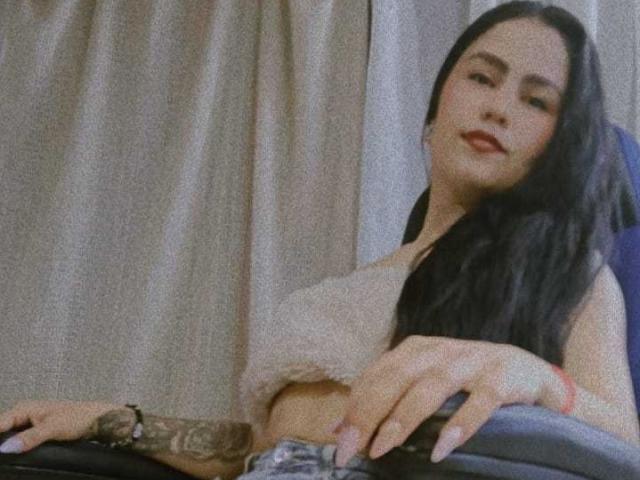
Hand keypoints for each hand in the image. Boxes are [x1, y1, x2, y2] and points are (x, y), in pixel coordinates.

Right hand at [0, 400, 123, 453]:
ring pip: (9, 436)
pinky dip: (16, 447)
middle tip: (3, 455)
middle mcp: (23, 415)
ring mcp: (29, 424)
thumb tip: (6, 447)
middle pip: (2, 431)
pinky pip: (19, 441)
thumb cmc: (78, 417)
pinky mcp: (36, 433)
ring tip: (7, 457)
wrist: (98, 420)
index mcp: (23, 408)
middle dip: (1, 443)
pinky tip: (15, 455)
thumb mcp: (53, 427)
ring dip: (7, 445)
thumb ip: (30, 437)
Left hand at [333, 336, 548, 465]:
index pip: (377, 375)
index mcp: (415, 350)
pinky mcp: (500, 378)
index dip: (355, 407)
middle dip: (369, 413)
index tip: (339, 440)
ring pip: (431, 388)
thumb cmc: (465, 380)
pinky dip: (460, 424)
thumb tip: (337, 427)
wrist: (527, 371)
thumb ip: (383, 400)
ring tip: (383, 447)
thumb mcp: (422, 383)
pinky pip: (479, 402)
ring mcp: (471, 362)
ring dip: (404, 418)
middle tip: (351, 447)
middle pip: (396, 379)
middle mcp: (439, 351)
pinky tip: (442, 449)